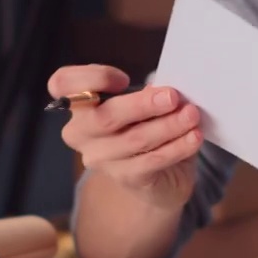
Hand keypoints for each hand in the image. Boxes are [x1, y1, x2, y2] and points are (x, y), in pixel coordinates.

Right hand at [49, 64, 201, 208]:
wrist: (158, 179)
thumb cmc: (148, 130)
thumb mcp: (144, 106)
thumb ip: (147, 94)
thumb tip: (166, 89)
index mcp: (80, 106)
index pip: (63, 84)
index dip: (90, 77)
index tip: (124, 79)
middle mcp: (81, 133)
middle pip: (102, 117)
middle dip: (141, 104)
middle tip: (173, 96)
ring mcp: (100, 159)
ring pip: (133, 139)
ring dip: (168, 125)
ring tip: (192, 115)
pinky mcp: (125, 179)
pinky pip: (152, 160)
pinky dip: (177, 147)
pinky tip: (194, 137)